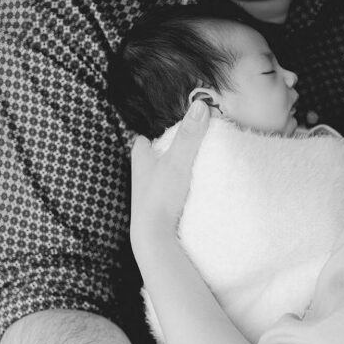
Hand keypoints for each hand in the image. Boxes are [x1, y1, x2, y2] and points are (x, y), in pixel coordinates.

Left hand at [130, 100, 209, 251]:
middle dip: (166, 151)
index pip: (142, 140)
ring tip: (193, 166)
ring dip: (173, 171)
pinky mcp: (159, 209)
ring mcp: (149, 194)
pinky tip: (191, 189)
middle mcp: (142, 175)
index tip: (169, 129)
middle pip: (153, 157)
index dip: (154, 134)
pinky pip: (169, 192)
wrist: (155, 237)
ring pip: (161, 176)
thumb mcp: (177, 161)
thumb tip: (202, 105)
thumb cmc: (160, 197)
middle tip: (187, 145)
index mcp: (141, 159)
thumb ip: (190, 135)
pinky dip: (178, 188)